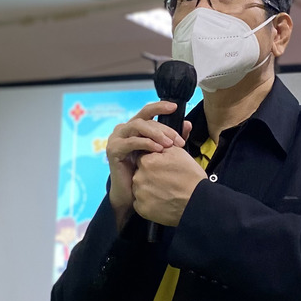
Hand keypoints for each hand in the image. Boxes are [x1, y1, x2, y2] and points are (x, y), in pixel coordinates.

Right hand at [107, 102, 192, 228]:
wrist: (130, 193)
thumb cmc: (145, 171)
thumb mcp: (160, 152)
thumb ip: (172, 138)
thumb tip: (187, 124)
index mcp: (134, 127)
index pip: (147, 112)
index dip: (160, 107)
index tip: (175, 107)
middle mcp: (123, 129)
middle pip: (144, 119)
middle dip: (163, 128)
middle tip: (178, 140)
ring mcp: (116, 138)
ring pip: (137, 126)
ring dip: (155, 133)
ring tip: (169, 144)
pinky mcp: (113, 150)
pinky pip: (131, 142)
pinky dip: (146, 143)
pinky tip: (157, 149)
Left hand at [132, 145, 207, 226]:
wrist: (198, 201)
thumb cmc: (191, 177)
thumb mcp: (179, 153)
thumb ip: (161, 147)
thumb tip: (155, 145)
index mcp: (146, 162)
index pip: (142, 158)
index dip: (153, 163)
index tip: (161, 168)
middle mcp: (139, 178)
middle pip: (139, 173)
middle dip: (149, 176)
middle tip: (164, 180)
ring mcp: (140, 194)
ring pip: (140, 188)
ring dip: (148, 189)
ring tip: (164, 191)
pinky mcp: (142, 209)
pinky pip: (141, 203)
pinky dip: (149, 202)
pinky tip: (161, 200)